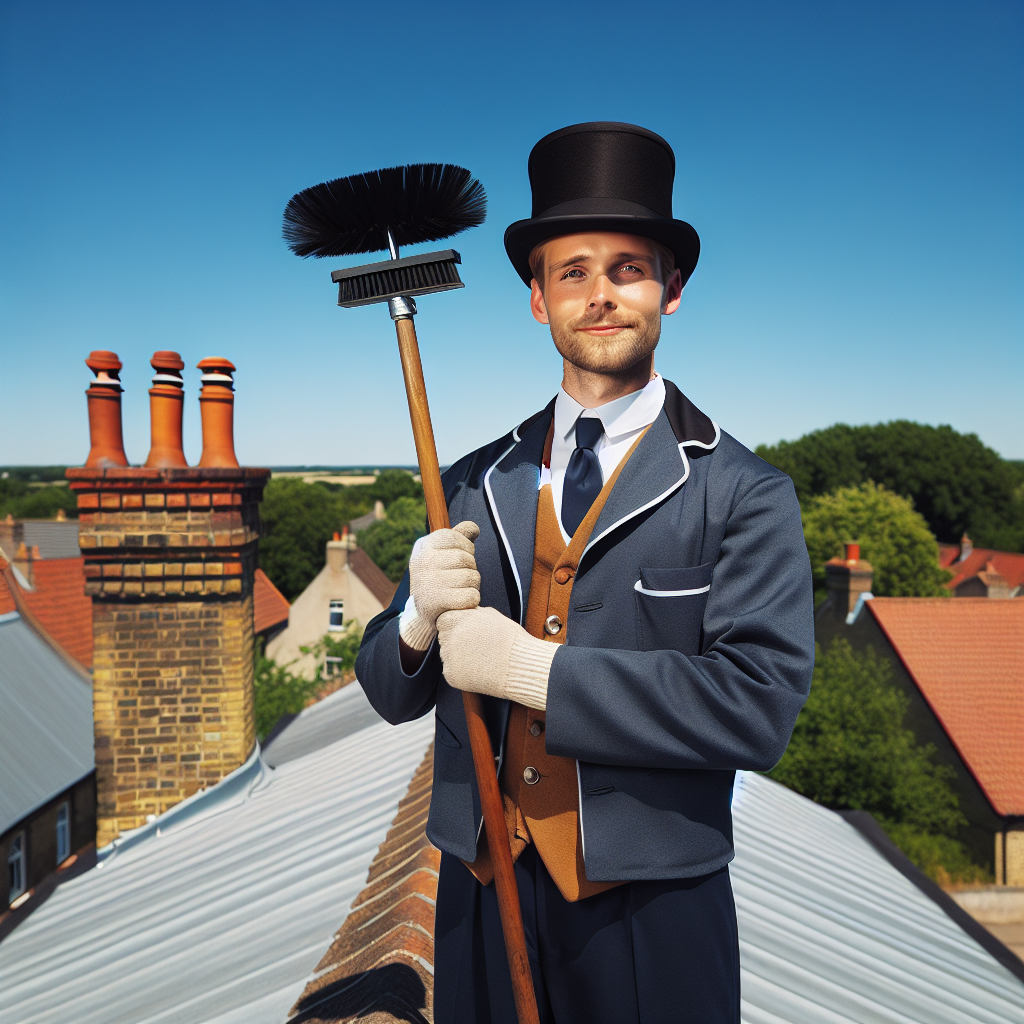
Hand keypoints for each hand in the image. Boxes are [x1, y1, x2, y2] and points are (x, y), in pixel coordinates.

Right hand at [399, 521, 480, 651]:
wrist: (420, 613)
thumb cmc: (438, 577)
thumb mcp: (442, 553)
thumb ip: (459, 537)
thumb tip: (474, 528)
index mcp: (423, 546)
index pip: (456, 538)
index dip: (466, 548)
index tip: (458, 559)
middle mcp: (422, 562)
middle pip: (467, 558)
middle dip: (471, 568)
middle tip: (459, 578)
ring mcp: (427, 582)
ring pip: (472, 577)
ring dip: (473, 586)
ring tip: (459, 590)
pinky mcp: (435, 603)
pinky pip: (471, 597)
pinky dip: (471, 601)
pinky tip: (460, 602)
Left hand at [437, 606, 556, 709]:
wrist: (519, 666)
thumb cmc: (510, 640)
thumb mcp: (491, 615)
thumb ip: (471, 613)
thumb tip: (461, 612)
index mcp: (458, 619)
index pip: (443, 620)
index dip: (455, 626)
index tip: (468, 633)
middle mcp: (450, 637)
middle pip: (444, 638)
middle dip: (456, 641)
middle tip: (476, 647)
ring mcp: (449, 657)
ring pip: (447, 655)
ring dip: (458, 656)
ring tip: (481, 658)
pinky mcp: (451, 675)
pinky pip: (451, 671)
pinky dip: (462, 672)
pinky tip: (479, 670)